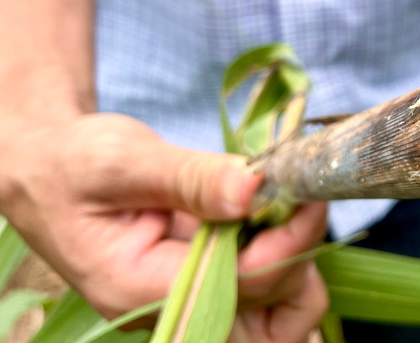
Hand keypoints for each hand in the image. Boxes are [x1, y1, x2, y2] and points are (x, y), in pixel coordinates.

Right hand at [0, 113, 327, 340]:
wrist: (51, 173)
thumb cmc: (74, 165)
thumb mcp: (122, 160)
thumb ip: (188, 177)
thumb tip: (253, 189)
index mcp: (138, 288)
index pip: (239, 286)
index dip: (286, 241)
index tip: (305, 188)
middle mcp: (171, 310)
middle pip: (270, 323)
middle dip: (298, 258)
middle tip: (301, 195)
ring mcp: (193, 301)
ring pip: (278, 318)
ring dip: (299, 262)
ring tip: (289, 202)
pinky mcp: (209, 284)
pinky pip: (266, 292)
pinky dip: (286, 254)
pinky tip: (275, 209)